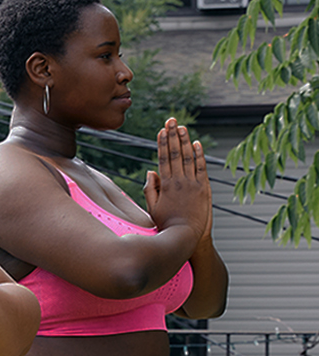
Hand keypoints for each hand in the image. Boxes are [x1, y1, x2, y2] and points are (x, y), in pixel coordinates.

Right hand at [145, 118, 211, 238]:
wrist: (187, 235)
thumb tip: (151, 171)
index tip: (161, 130)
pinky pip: (201, 168)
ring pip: (188, 157)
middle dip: (173, 135)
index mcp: (166, 185)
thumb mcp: (152, 207)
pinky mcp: (204, 189)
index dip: (162, 143)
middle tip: (171, 120)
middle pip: (175, 153)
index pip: (163, 158)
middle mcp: (180, 181)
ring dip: (185, 141)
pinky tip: (196, 144)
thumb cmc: (167, 223)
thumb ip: (151, 188)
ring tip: (182, 128)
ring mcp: (194, 184)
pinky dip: (199, 155)